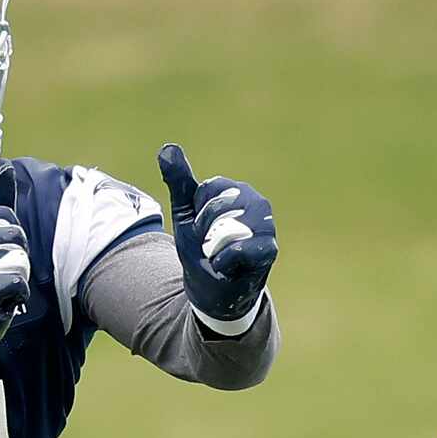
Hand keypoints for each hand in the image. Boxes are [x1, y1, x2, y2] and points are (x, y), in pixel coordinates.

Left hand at [157, 143, 276, 324]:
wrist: (212, 290)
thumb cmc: (201, 248)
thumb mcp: (185, 213)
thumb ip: (179, 181)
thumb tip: (167, 147)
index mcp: (236, 189)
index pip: (207, 189)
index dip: (196, 212)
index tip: (202, 227)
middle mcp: (256, 202)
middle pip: (217, 207)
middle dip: (205, 231)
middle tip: (211, 245)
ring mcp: (266, 224)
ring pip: (228, 227)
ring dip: (214, 247)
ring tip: (220, 254)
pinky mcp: (269, 249)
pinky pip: (238, 249)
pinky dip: (224, 262)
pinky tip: (230, 267)